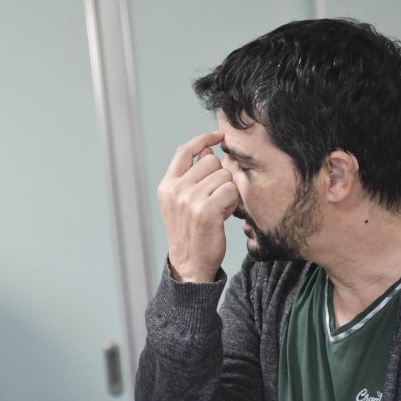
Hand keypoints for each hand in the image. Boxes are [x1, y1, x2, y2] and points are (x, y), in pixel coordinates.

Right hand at [157, 130, 238, 282]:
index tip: (218, 135)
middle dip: (220, 177)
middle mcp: (175, 190)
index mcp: (167, 185)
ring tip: (218, 209)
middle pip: (211, 162)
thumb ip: (189, 177)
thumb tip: (208, 151)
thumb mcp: (180, 203)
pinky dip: (233, 202)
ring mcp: (189, 200)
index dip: (203, 139)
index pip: (184, 150)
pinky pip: (231, 191)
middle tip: (215, 199)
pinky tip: (224, 215)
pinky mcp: (206, 210)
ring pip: (224, 176)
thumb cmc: (190, 233)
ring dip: (228, 192)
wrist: (190, 266)